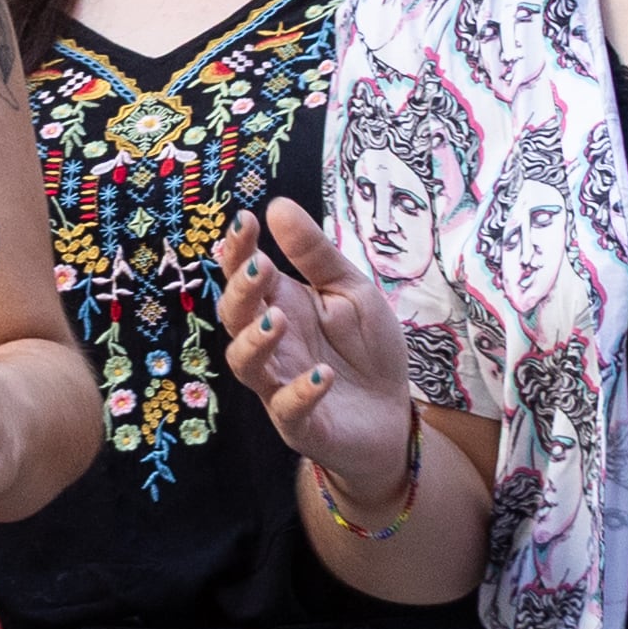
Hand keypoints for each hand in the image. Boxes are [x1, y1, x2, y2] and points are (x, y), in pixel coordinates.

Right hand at [215, 197, 419, 512]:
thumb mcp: (350, 291)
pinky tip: (324, 375)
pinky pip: (288, 409)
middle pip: (235, 316)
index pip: (244, 274)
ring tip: (279, 320)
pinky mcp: (301, 424)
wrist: (393, 415)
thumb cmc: (365, 350)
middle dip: (241, 290)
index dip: (237, 250)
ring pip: (246, 364)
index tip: (245, 221)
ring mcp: (279, 385)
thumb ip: (316, 255)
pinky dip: (301, 392)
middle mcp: (270, 344)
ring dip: (256, 341)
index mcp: (279, 305)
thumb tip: (277, 205)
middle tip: (260, 266)